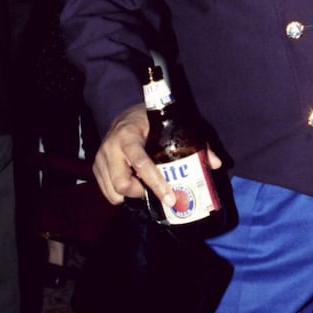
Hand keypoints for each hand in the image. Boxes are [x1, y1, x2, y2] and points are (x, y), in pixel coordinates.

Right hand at [92, 103, 222, 205]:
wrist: (125, 115)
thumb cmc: (152, 121)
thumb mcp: (174, 125)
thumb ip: (196, 144)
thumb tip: (216, 164)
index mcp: (129, 135)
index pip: (142, 164)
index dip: (156, 184)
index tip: (170, 198)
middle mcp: (111, 147)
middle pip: (122, 184)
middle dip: (141, 192)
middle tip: (156, 190)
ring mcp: (100, 158)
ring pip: (113, 192)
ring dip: (131, 195)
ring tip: (144, 187)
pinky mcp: (95, 167)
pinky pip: (107, 192)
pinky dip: (121, 195)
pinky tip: (134, 185)